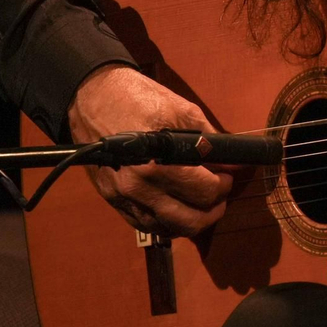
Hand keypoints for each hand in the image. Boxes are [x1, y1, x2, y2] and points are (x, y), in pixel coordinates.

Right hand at [66, 64, 234, 237]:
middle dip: (214, 209)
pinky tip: (177, 205)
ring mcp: (124, 197)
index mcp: (157, 162)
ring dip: (193, 220)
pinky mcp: (113, 201)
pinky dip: (169, 222)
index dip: (224, 185)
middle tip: (218, 192)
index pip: (205, 192)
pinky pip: (148, 226)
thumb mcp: (181, 110)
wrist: (91, 97)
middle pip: (191, 221)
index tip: (226, 175)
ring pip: (170, 229)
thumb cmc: (137, 98)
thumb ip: (211, 140)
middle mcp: (139, 186)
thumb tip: (236, 161)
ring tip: (200, 200)